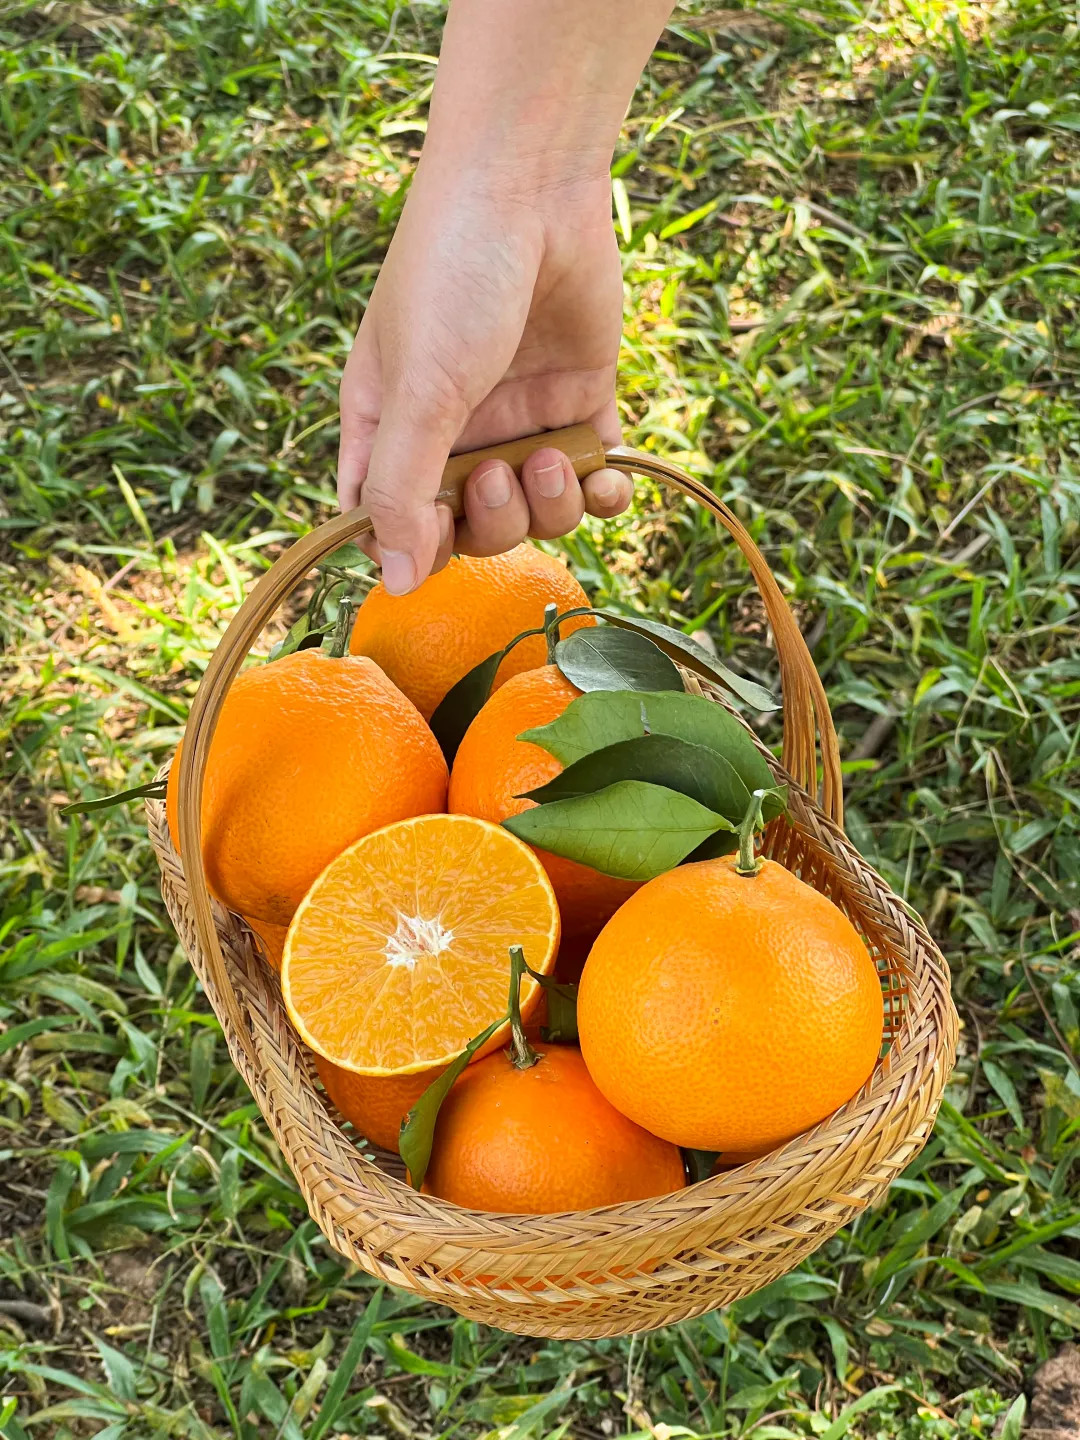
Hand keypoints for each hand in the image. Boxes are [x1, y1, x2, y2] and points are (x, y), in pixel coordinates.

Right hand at [337, 167, 632, 593]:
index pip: (390, 524)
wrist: (531, 182)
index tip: (436, 540)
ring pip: (537, 515)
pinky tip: (606, 478)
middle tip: (501, 476)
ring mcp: (519, 420)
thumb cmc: (452, 275)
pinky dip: (603, 494)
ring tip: (552, 456)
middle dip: (493, 522)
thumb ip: (401, 490)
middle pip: (471, 531)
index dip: (413, 549)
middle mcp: (453, 432)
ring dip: (549, 506)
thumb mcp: (416, 390)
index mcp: (390, 427)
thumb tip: (396, 583)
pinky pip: (593, 482)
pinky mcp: (578, 404)